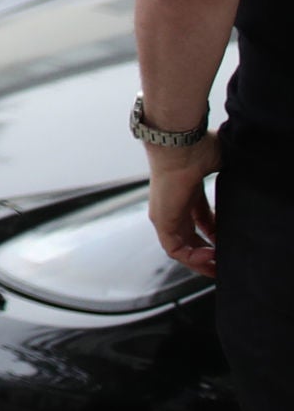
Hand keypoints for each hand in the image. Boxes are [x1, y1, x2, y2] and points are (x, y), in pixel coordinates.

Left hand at [147, 135, 221, 277]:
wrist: (180, 144)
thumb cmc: (198, 148)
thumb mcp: (219, 168)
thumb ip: (229, 180)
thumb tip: (249, 180)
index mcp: (187, 195)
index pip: (200, 224)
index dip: (216, 238)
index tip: (231, 245)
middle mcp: (174, 208)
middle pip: (190, 240)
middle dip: (209, 256)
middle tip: (226, 264)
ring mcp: (165, 215)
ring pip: (181, 249)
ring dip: (201, 261)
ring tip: (220, 265)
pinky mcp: (161, 221)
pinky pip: (174, 249)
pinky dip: (192, 258)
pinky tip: (211, 256)